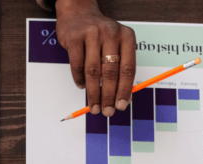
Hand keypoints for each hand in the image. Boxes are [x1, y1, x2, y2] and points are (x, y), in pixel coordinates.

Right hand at [55, 0, 135, 116]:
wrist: (78, 12)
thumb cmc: (99, 35)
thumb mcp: (116, 44)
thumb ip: (120, 66)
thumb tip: (122, 97)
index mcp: (126, 36)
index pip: (128, 68)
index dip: (125, 90)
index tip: (122, 106)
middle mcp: (111, 34)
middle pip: (111, 72)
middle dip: (108, 96)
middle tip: (107, 111)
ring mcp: (92, 34)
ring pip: (93, 71)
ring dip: (93, 93)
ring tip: (93, 106)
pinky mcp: (74, 38)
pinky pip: (77, 65)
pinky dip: (79, 80)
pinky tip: (82, 87)